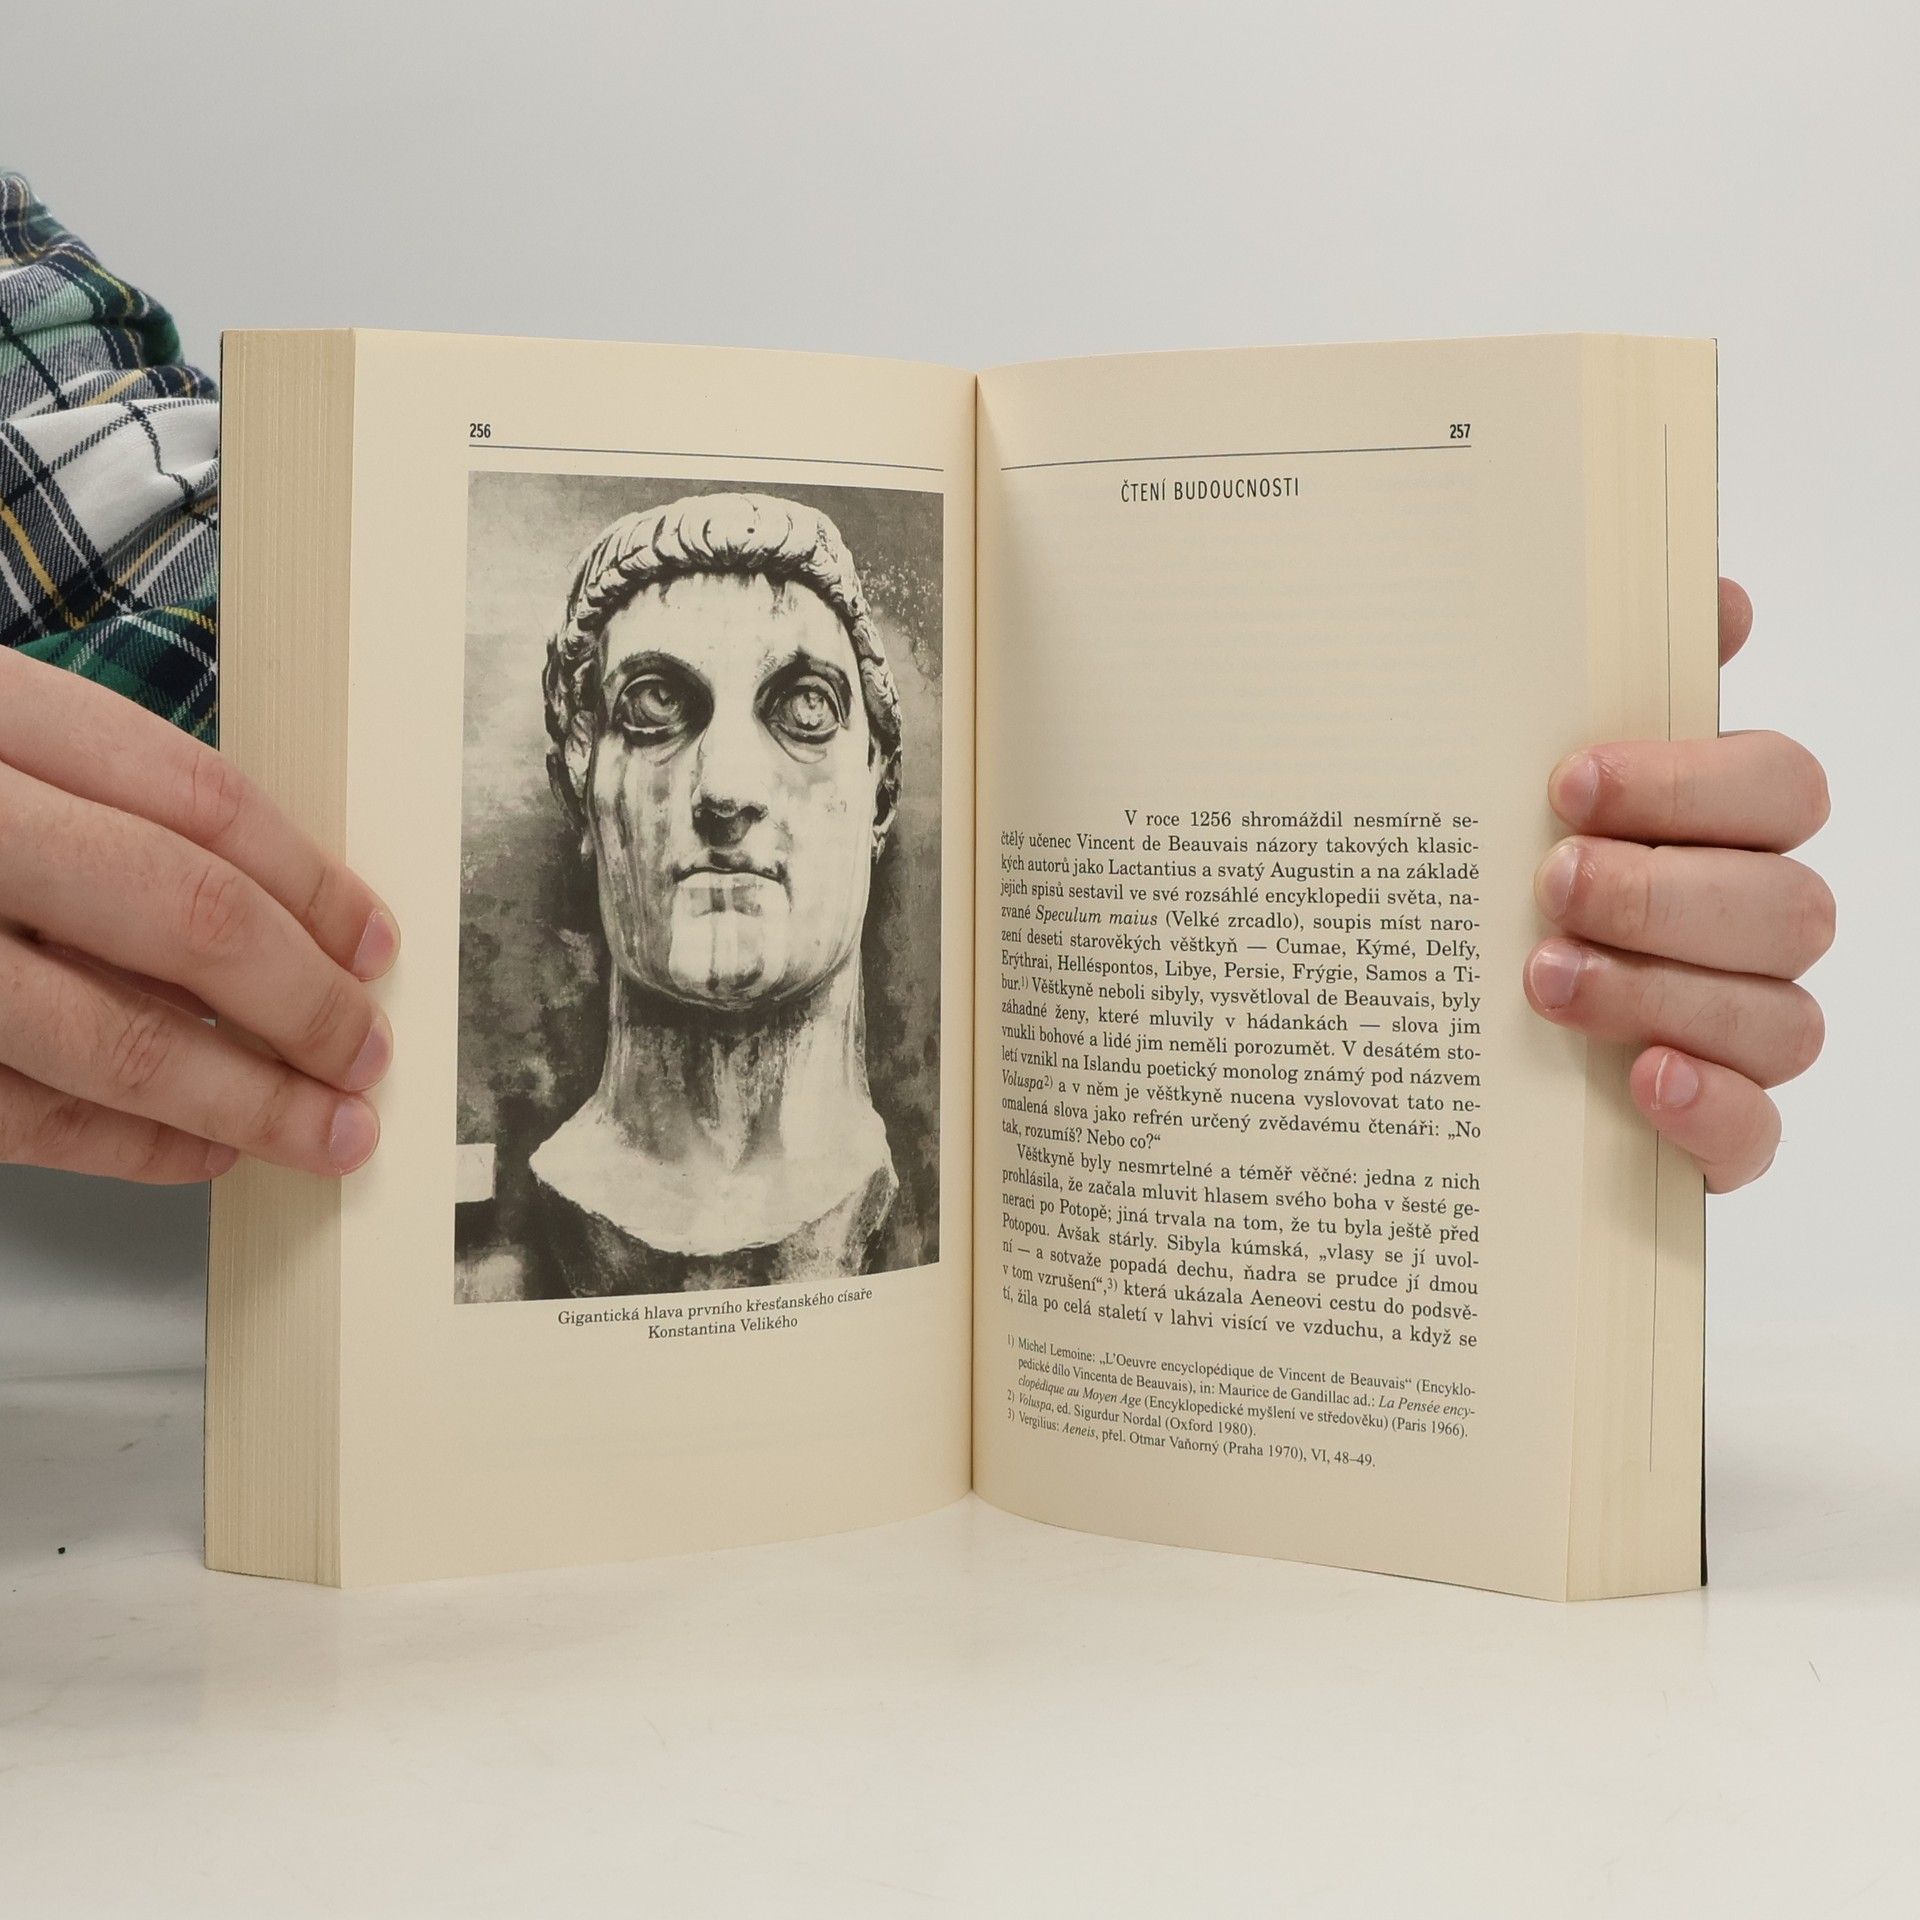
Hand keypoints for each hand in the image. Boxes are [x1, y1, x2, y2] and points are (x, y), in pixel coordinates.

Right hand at [0, 649, 398, 1181]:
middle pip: (179, 914)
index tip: (374, 941)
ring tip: (325, 1129)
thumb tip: (278, 910)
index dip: (311, 883)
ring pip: (106, 1037)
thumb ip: (95, 800)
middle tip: (367, 1049)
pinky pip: (23, 1113)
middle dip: (302, 999)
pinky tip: (201, 1150)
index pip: (197, 799)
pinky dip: (129, 1144)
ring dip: (241, 1098)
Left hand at [1523, 579, 1830, 1191]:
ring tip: (1543, 978)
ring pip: (1781, 1016)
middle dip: (1664, 891)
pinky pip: (1760, 1133)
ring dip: (1662, 991)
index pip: (1778, 786)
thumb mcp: (1498, 777)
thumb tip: (1714, 596)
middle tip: (1551, 883)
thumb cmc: (1477, 880)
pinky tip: (1640, 1080)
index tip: (1568, 783)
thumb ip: (1597, 681)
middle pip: (1787, 903)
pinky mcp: (1709, 1134)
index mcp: (1715, 833)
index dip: (1690, 781)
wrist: (1409, 1027)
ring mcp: (1736, 1037)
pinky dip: (1710, 1108)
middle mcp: (1746, 931)